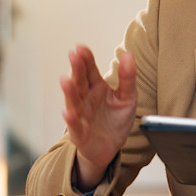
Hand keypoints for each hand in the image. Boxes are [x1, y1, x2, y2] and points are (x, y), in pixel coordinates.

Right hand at [60, 45, 137, 188]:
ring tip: (66, 80)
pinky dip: (71, 120)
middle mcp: (86, 99)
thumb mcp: (128, 97)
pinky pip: (75, 126)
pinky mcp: (80, 133)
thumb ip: (128, 77)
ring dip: (69, 92)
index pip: (90, 71)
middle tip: (74, 56)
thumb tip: (129, 55)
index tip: (81, 48)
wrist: (111, 147)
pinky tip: (68, 112)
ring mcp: (81, 115)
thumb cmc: (116, 120)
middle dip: (76, 69)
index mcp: (97, 88)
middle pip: (79, 82)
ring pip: (74, 102)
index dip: (86, 59)